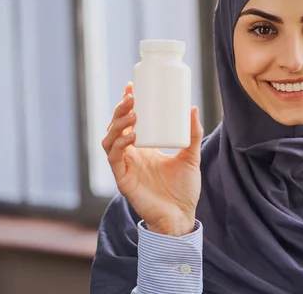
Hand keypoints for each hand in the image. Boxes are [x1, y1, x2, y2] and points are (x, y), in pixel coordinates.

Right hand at [102, 82, 202, 235]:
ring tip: (131, 113)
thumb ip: (193, 135)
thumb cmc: (184, 189)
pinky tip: (131, 135)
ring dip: (117, 124)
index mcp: (144, 148)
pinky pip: (114, 158)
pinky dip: (119, 144)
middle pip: (116, 127)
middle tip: (131, 96)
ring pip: (109, 140)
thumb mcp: (191, 156)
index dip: (127, 103)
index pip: (129, 121)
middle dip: (120, 110)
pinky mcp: (123, 179)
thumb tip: (193, 108)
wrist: (181, 216)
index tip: (132, 86)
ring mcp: (125, 166)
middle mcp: (131, 155)